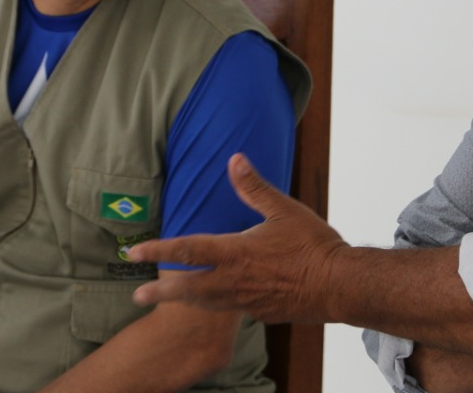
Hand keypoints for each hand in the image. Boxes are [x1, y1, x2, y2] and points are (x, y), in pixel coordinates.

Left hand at [129, 153, 347, 322]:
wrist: (338, 285)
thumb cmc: (312, 246)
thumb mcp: (284, 210)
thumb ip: (255, 187)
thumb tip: (234, 160)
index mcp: (236, 252)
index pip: (188, 250)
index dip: (158, 249)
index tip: (134, 252)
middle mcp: (234, 280)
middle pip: (188, 287)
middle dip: (160, 291)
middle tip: (137, 294)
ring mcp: (246, 300)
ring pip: (207, 302)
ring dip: (184, 300)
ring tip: (168, 299)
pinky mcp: (261, 312)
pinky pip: (231, 309)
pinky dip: (217, 304)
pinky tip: (218, 301)